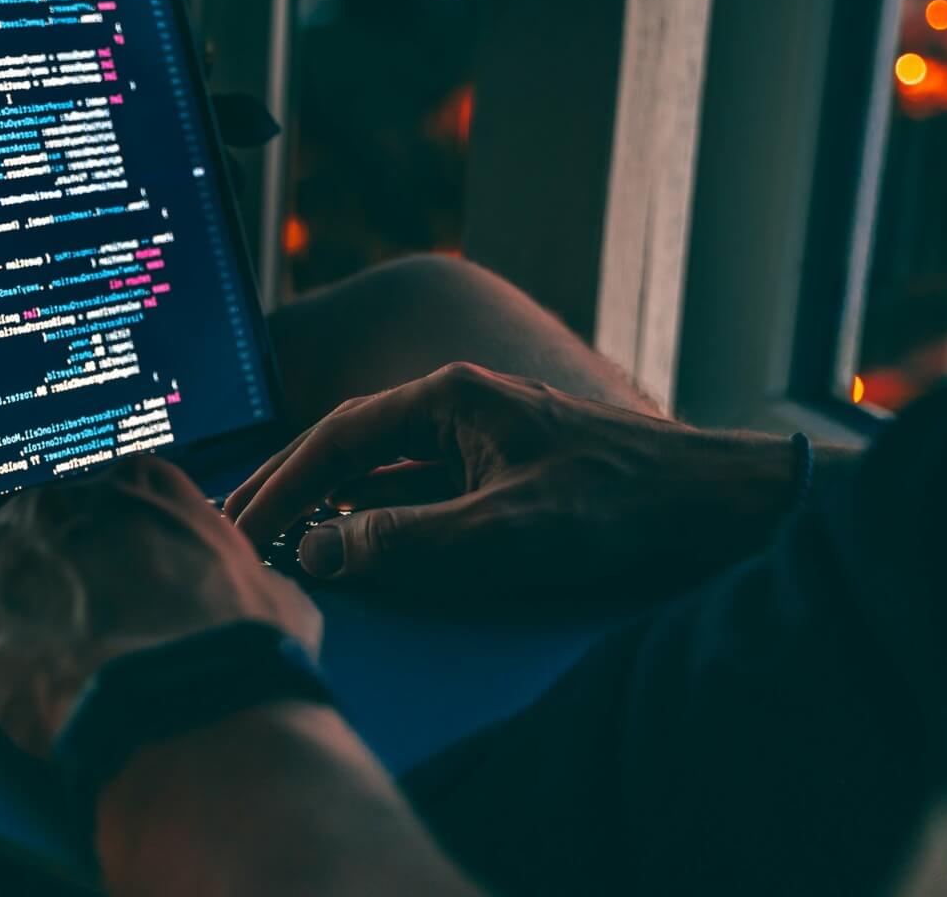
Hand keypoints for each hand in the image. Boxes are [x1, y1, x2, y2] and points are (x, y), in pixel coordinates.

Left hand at [0, 456, 321, 755]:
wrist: (191, 702)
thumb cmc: (242, 646)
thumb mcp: (273, 594)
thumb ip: (248, 578)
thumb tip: (262, 596)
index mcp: (140, 486)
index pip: (107, 489)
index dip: (104, 525)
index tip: (106, 549)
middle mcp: (68, 509)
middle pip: (30, 512)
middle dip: (35, 545)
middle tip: (44, 583)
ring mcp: (15, 564)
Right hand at [223, 362, 802, 595]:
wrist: (711, 503)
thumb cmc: (615, 507)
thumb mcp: (503, 530)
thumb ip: (405, 540)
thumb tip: (317, 548)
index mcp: (450, 397)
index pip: (338, 436)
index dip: (282, 483)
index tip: (242, 525)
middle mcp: (456, 405)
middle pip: (349, 445)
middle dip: (290, 486)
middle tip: (235, 528)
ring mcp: (478, 436)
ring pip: (381, 467)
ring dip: (329, 503)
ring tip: (276, 537)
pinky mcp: (499, 469)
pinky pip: (417, 487)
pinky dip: (376, 514)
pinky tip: (351, 541)